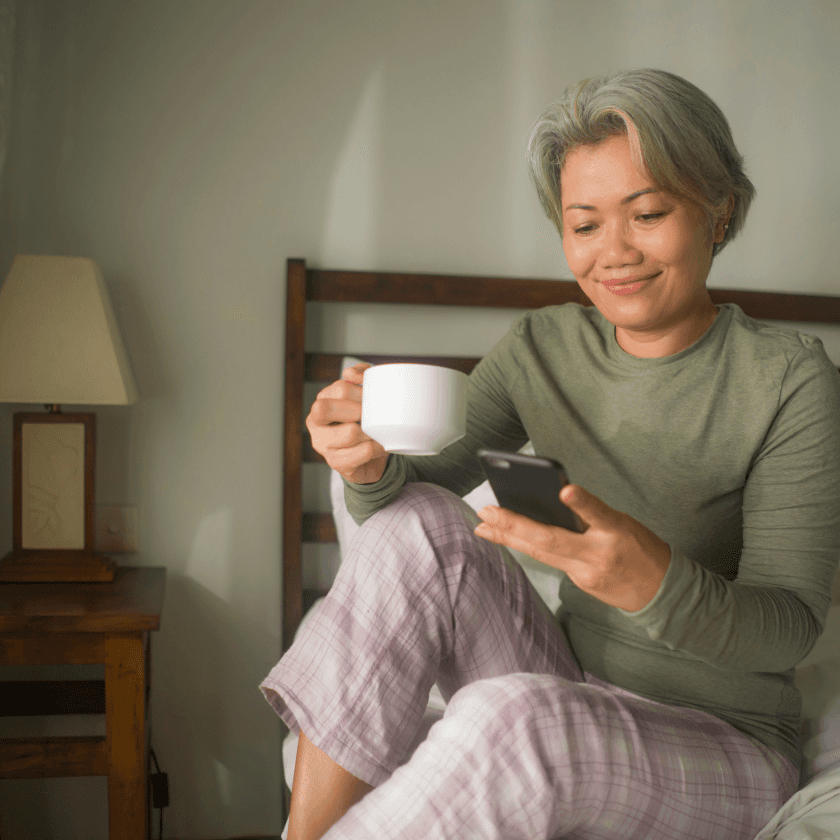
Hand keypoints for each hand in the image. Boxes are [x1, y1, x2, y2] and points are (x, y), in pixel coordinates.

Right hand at [305, 362, 389, 483]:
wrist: (371, 456)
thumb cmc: (365, 423)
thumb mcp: (365, 397)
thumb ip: (360, 376)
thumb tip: (351, 373)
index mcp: (321, 402)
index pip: (339, 389)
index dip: (361, 391)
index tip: (374, 398)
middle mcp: (315, 424)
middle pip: (327, 408)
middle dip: (358, 410)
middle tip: (373, 415)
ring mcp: (323, 445)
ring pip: (349, 432)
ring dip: (371, 432)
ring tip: (379, 433)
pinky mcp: (336, 464)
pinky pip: (362, 452)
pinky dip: (377, 448)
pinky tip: (380, 445)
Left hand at [473, 484, 670, 611]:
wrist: (661, 592)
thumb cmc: (642, 549)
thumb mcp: (625, 523)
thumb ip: (592, 514)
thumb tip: (556, 500)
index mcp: (617, 531)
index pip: (599, 513)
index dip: (582, 502)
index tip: (565, 490)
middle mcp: (599, 555)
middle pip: (552, 540)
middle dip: (515, 525)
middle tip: (488, 511)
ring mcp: (587, 573)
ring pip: (541, 554)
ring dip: (509, 537)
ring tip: (483, 525)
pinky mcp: (580, 584)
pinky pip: (549, 561)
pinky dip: (525, 547)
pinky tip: (505, 537)